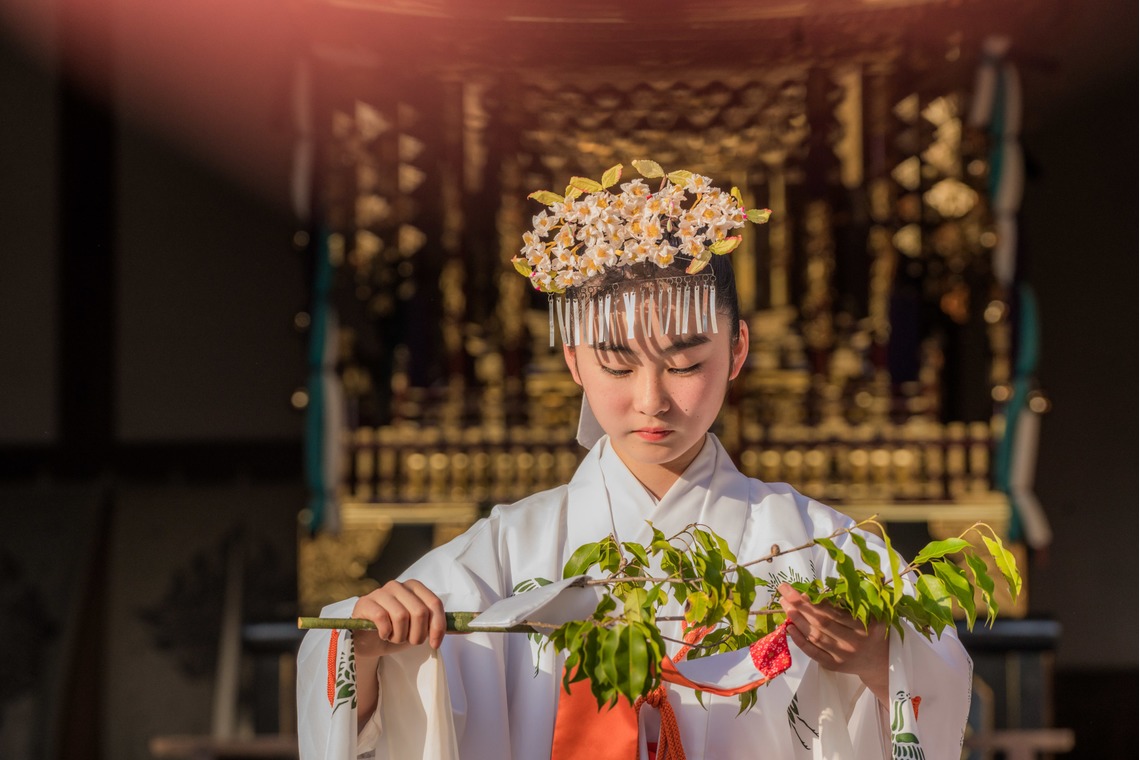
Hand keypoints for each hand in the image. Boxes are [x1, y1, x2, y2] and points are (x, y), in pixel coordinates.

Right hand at [351, 579, 446, 657]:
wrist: (368, 642)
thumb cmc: (396, 632)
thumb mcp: (420, 629)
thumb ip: (438, 625)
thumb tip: (468, 629)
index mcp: (414, 587)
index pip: (435, 603)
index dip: (438, 626)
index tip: (434, 644)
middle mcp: (398, 585)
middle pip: (420, 611)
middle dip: (417, 634)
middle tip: (409, 641)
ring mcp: (380, 592)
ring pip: (401, 616)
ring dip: (400, 636)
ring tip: (394, 638)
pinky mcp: (365, 603)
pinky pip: (382, 618)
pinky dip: (385, 633)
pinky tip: (382, 634)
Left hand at [778, 583, 889, 703]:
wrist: (882, 661)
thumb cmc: (873, 631)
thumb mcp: (873, 613)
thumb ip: (855, 599)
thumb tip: (826, 587)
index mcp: (863, 626)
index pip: (835, 612)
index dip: (816, 600)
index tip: (801, 588)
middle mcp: (852, 642)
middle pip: (822, 622)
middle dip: (800, 605)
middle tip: (784, 590)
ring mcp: (842, 656)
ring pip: (815, 636)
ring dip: (797, 619)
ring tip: (784, 604)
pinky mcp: (833, 665)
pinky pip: (813, 653)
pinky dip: (800, 641)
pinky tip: (789, 627)